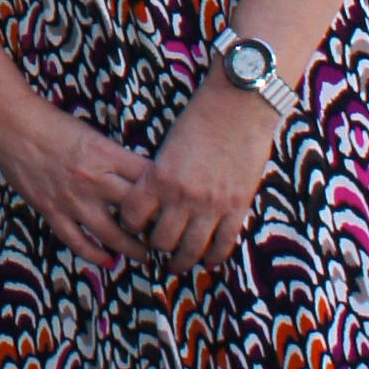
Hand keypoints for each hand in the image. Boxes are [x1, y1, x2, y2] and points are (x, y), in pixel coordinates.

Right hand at [0, 86, 160, 273]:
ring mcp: (72, 198)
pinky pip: (78, 242)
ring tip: (144, 254)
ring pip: (112, 234)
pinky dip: (95, 255)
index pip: (147, 179)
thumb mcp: (91, 134)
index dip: (166, 194)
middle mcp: (93, 178)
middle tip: (167, 235)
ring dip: (132, 249)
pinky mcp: (52, 211)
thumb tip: (139, 178)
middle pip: (136, 210)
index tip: (175, 205)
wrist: (10, 123)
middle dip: (155, 226)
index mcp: (105, 153)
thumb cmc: (51, 123)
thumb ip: (113, 157)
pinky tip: (108, 261)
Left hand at [116, 67, 281, 266]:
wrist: (238, 105)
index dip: (129, 224)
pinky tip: (208, 261)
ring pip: (191, 248)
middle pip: (161, 239)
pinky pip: (224, 243)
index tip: (133, 226)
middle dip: (155, 246)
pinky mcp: (237, 206)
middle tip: (156, 247)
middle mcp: (182, 196)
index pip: (132, 215)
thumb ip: (160, 174)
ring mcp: (212, 205)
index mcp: (159, 177)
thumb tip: (154, 198)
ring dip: (182, 260)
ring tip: (177, 263)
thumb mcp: (168, 146)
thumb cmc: (200, 117)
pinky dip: (214, 256)